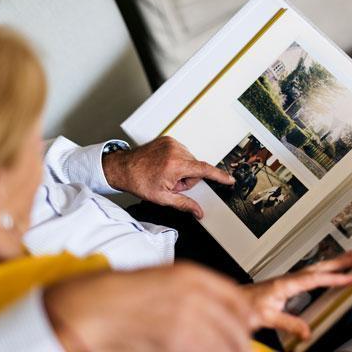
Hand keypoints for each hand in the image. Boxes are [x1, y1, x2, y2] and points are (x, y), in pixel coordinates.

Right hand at [44, 262, 252, 351]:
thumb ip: (192, 291)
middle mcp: (192, 294)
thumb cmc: (118, 293)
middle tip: (237, 347)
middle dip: (238, 341)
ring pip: (222, 344)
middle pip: (234, 326)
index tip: (246, 326)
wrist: (90, 308)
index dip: (244, 317)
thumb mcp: (161, 279)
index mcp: (190, 275)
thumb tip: (215, 308)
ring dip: (225, 350)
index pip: (235, 298)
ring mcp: (184, 318)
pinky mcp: (173, 340)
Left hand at [103, 136, 233, 218]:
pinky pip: (182, 152)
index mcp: (175, 166)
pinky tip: (164, 165)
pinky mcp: (168, 139)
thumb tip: (198, 212)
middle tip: (171, 183)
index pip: (204, 170)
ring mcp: (171, 143)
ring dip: (181, 169)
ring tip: (165, 174)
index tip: (230, 179)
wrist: (122, 168)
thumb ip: (184, 205)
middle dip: (187, 178)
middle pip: (195, 168)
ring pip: (189, 160)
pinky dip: (177, 160)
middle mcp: (175, 151)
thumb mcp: (162, 198)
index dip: (219, 176)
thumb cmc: (138, 181)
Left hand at [242, 252, 351, 339]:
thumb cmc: (245, 306)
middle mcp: (287, 279)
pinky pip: (309, 274)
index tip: (351, 276)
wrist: (233, 300)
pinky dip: (322, 271)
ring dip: (332, 263)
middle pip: (318, 267)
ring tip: (348, 259)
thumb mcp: (266, 317)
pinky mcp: (286, 284)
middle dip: (338, 262)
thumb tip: (307, 330)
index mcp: (285, 284)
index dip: (334, 277)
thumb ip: (288, 323)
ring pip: (314, 268)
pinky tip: (327, 273)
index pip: (315, 279)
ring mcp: (287, 280)